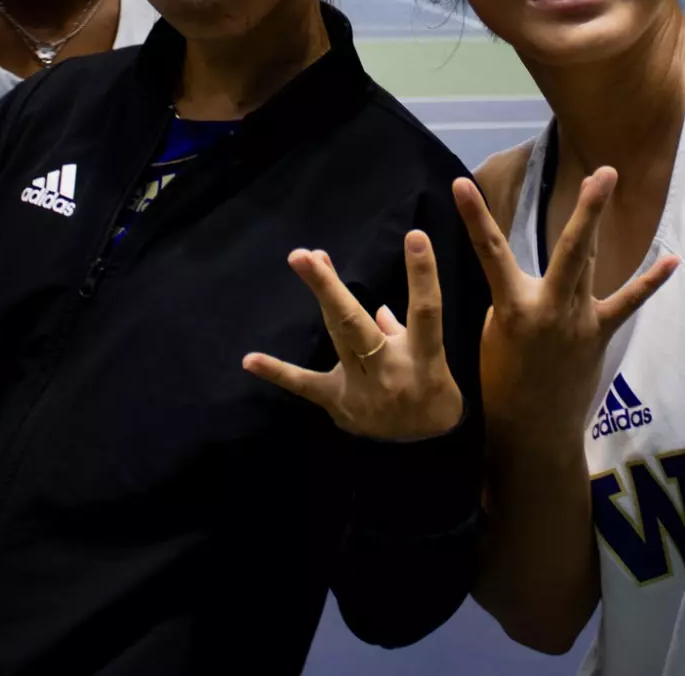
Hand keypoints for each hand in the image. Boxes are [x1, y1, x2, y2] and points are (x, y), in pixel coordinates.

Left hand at [243, 232, 464, 441]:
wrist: (426, 448)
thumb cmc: (433, 391)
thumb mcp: (435, 360)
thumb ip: (405, 330)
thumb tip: (376, 309)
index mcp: (423, 356)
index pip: (425, 311)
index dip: (421, 275)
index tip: (415, 236)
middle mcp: (389, 371)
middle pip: (356, 323)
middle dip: (330, 288)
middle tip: (307, 255)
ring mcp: (361, 388)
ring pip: (336, 337)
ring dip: (321, 297)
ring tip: (303, 258)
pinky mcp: (339, 403)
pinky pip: (305, 385)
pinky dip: (277, 372)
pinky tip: (250, 360)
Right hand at [452, 168, 676, 438]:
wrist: (531, 429)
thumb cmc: (500, 382)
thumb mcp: (491, 336)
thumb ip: (510, 299)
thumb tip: (525, 277)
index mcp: (512, 308)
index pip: (489, 253)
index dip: (473, 217)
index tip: (460, 184)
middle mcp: (549, 307)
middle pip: (570, 249)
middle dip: (586, 210)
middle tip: (601, 173)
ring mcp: (579, 320)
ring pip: (590, 261)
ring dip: (598, 222)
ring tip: (610, 178)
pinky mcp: (599, 333)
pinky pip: (627, 302)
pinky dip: (650, 281)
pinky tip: (673, 261)